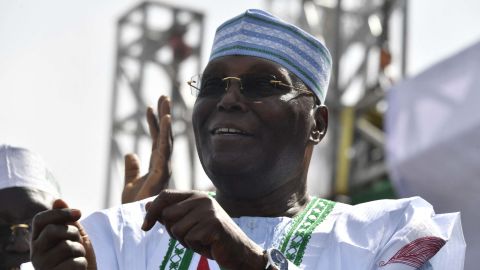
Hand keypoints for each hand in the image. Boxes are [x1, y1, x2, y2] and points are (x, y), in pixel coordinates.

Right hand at [31, 199, 95, 269]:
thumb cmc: (78, 255)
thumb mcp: (75, 234)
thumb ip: (67, 219)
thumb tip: (58, 200)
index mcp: (38, 239)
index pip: (39, 219)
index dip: (59, 213)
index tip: (79, 213)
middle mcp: (36, 253)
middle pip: (52, 231)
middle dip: (73, 233)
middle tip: (77, 242)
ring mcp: (42, 266)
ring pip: (66, 247)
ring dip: (80, 251)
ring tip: (77, 258)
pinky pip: (74, 263)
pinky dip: (82, 264)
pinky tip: (78, 269)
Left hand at [122, 95, 172, 202]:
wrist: (135, 220)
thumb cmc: (136, 205)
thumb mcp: (130, 183)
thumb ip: (132, 168)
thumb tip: (130, 154)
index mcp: (156, 164)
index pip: (156, 139)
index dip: (154, 123)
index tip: (149, 107)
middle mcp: (162, 164)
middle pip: (164, 135)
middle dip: (164, 115)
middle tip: (163, 97)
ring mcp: (163, 167)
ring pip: (166, 138)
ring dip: (166, 119)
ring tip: (164, 100)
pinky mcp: (161, 171)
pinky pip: (164, 148)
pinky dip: (166, 132)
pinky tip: (166, 118)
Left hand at [142, 190, 265, 269]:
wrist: (239, 252)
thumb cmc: (212, 238)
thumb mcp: (190, 223)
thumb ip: (171, 214)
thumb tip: (147, 205)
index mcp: (196, 195)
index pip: (165, 196)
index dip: (152, 211)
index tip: (145, 227)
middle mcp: (202, 199)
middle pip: (168, 215)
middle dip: (174, 232)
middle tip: (192, 237)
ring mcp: (209, 211)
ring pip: (177, 230)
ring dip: (186, 242)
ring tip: (203, 241)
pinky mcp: (213, 225)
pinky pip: (189, 240)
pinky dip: (196, 248)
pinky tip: (209, 245)